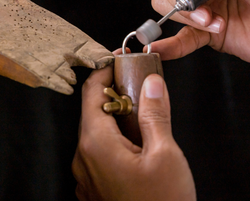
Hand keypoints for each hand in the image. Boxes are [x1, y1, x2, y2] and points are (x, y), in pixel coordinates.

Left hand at [72, 63, 195, 200]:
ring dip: (118, 118)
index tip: (122, 61)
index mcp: (97, 145)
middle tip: (140, 84)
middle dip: (116, 93)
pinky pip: (100, 154)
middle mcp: (84, 160)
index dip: (106, 70)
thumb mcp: (165, 154)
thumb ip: (155, 115)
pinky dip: (116, 140)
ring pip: (98, 133)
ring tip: (144, 114)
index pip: (91, 92)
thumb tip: (151, 84)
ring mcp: (88, 177)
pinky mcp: (96, 188)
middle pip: (93, 111)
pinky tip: (138, 142)